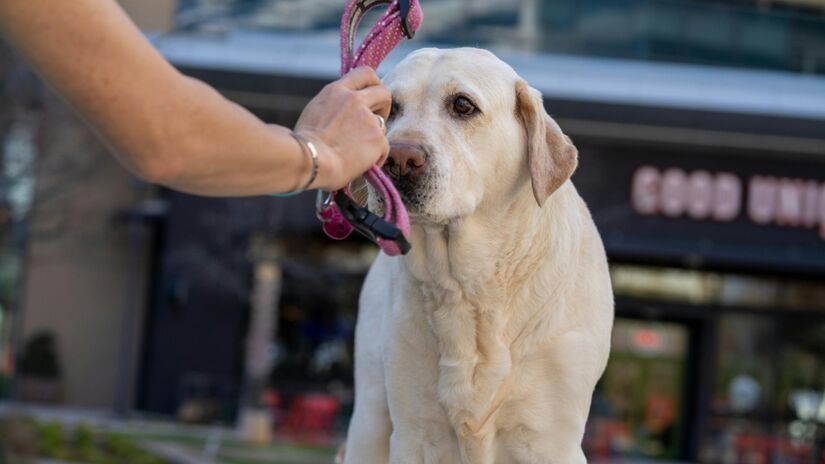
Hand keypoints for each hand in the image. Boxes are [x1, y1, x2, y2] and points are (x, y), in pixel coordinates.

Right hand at [294, 66, 390, 190]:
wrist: (310, 161)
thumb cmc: (304, 145)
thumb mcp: (314, 112)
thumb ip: (333, 107)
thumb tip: (343, 116)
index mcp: (336, 91)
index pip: (364, 73)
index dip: (373, 85)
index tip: (371, 98)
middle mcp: (355, 100)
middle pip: (383, 92)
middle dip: (384, 106)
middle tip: (376, 121)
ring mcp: (369, 119)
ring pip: (382, 125)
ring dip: (374, 137)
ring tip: (357, 152)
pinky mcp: (378, 139)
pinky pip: (383, 149)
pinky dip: (375, 158)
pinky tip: (361, 165)